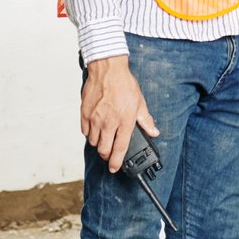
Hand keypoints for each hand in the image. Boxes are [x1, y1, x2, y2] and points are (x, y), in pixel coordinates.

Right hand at [81, 56, 158, 173]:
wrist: (107, 70)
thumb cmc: (124, 84)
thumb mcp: (140, 102)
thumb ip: (146, 120)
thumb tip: (154, 132)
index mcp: (124, 121)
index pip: (120, 148)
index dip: (116, 162)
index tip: (114, 168)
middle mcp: (108, 122)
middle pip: (104, 150)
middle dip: (107, 156)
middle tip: (109, 155)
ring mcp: (95, 119)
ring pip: (94, 142)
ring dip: (99, 144)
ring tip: (105, 138)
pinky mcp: (84, 114)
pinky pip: (85, 132)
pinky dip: (90, 134)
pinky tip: (96, 128)